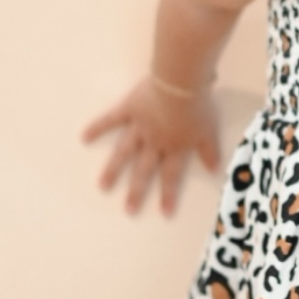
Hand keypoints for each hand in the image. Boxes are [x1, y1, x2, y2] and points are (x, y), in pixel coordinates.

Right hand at [80, 76, 220, 216]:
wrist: (181, 83)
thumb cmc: (198, 106)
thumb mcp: (209, 130)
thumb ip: (209, 151)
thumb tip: (214, 170)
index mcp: (175, 147)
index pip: (172, 176)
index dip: (169, 195)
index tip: (164, 214)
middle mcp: (154, 142)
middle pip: (144, 170)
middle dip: (137, 191)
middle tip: (128, 210)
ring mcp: (139, 127)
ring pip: (124, 152)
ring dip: (113, 170)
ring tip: (102, 186)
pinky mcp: (129, 109)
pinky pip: (111, 120)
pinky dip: (97, 127)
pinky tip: (84, 137)